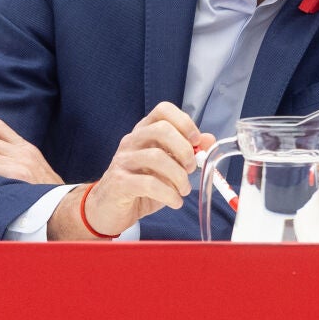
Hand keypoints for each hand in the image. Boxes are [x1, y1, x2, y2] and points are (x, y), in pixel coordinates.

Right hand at [58, 102, 214, 239]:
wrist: (109, 209)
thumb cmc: (140, 186)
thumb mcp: (168, 168)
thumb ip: (187, 152)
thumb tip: (209, 140)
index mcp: (144, 132)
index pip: (163, 110)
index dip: (184, 122)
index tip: (196, 141)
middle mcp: (132, 141)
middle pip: (161, 130)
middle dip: (184, 150)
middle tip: (191, 168)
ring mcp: (123, 160)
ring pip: (157, 157)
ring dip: (179, 177)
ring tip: (183, 190)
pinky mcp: (119, 182)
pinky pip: (149, 184)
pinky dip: (169, 194)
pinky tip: (174, 202)